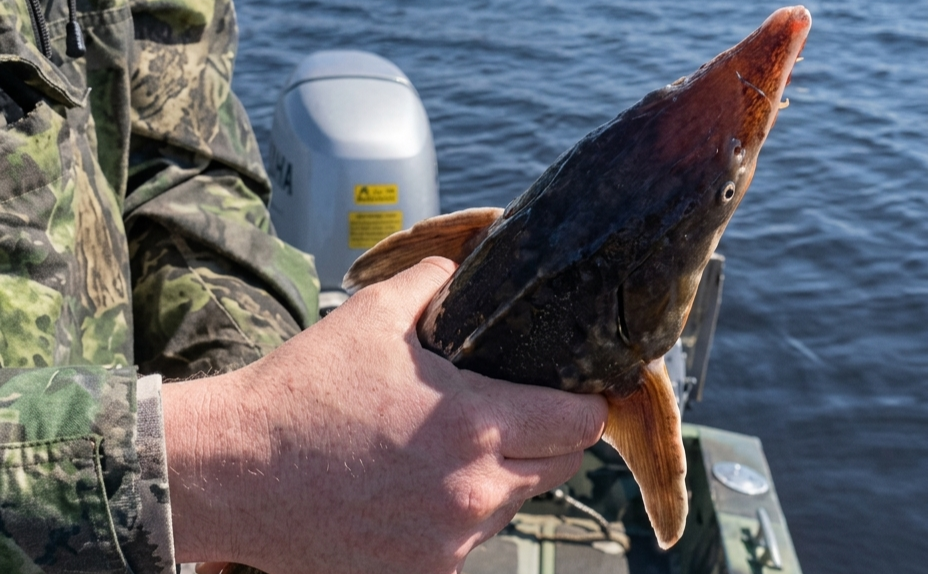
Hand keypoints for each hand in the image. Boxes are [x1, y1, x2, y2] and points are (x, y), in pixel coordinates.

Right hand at [164, 257, 607, 572]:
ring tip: (449, 452)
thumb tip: (464, 267)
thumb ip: (433, 282)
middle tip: (514, 417)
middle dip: (548, 440)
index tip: (574, 392)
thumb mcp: (371, 315)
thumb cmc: (302, 390)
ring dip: (500, 479)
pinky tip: (415, 490)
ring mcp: (449, 542)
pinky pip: (468, 541)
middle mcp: (473, 492)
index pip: (581, 422)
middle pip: (561, 469)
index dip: (585, 402)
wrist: (234, 472)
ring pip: (513, 506)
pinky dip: (456, 516)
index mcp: (474, 423)